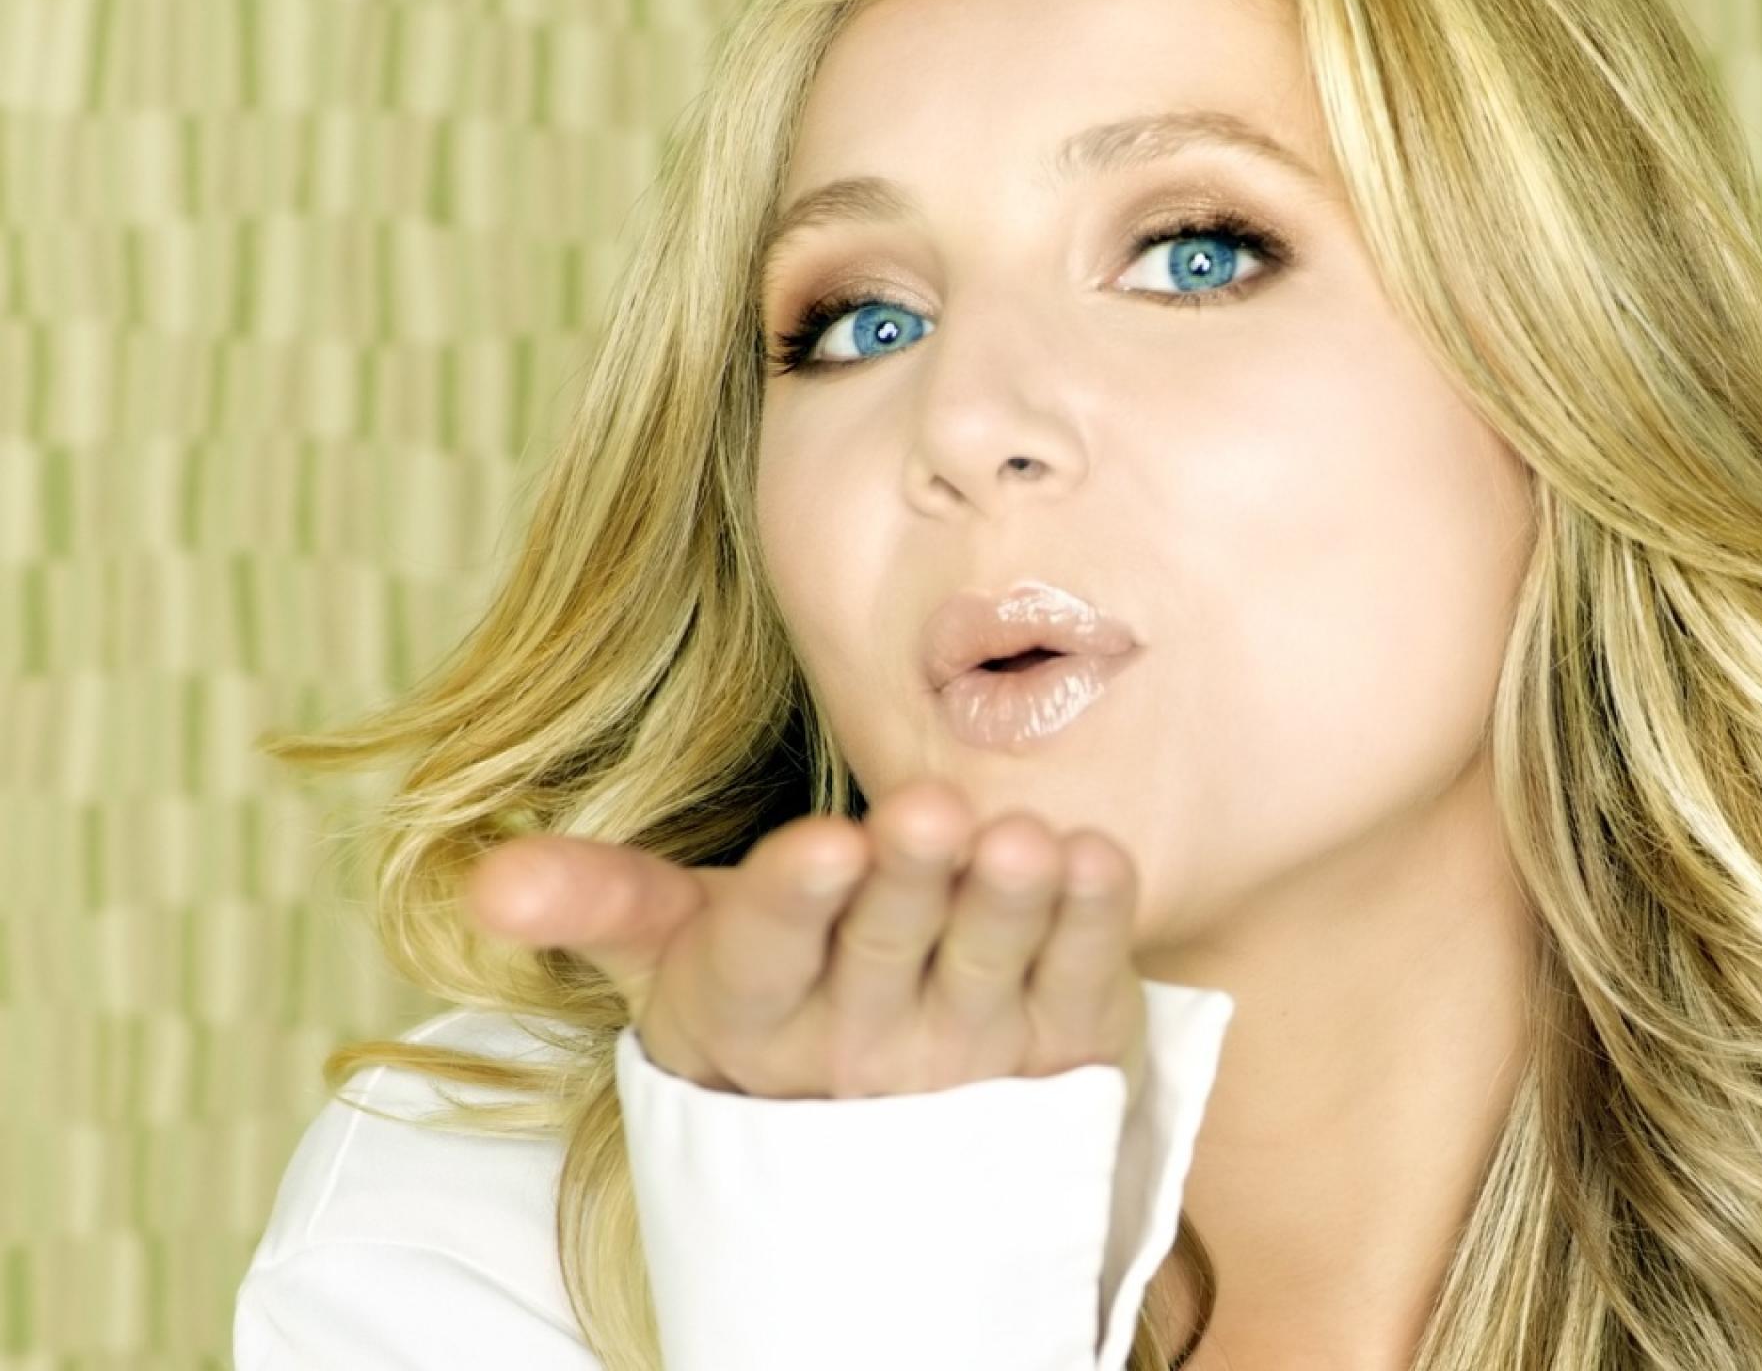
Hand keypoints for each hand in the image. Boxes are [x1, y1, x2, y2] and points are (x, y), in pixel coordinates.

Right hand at [460, 777, 1148, 1105]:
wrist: (879, 1125)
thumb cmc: (770, 986)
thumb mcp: (671, 951)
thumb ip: (593, 901)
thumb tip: (485, 883)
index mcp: (753, 1009)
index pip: (767, 953)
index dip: (795, 900)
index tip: (825, 844)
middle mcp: (861, 1041)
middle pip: (885, 949)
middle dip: (908, 880)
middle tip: (930, 812)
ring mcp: (968, 1050)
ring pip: (990, 970)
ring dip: (1010, 906)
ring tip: (1026, 843)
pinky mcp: (1060, 1047)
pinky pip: (1080, 986)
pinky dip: (1095, 927)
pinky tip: (1099, 858)